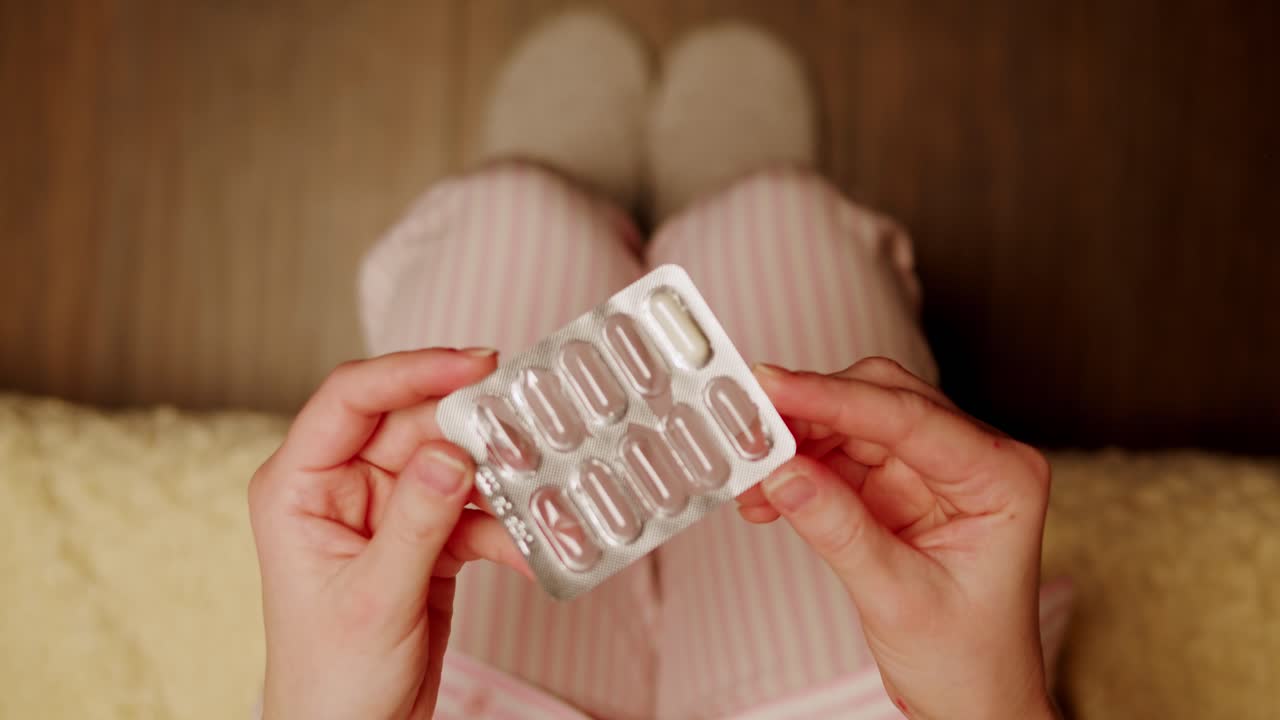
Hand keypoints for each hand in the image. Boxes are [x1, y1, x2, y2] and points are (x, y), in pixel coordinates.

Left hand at [249, 348, 530, 719]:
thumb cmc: (330, 679)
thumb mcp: (373, 598)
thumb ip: (415, 522)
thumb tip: (451, 451)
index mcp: (300, 485)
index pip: (351, 399)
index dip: (411, 371)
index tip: (473, 364)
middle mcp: (343, 486)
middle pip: (414, 424)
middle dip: (472, 429)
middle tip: (528, 428)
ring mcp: (389, 509)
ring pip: (453, 464)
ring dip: (499, 480)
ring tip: (541, 488)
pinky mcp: (427, 536)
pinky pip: (474, 512)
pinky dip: (506, 528)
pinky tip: (536, 547)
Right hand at [737, 358, 1054, 719]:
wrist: (972, 701)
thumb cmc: (967, 659)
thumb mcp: (898, 598)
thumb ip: (840, 531)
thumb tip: (784, 473)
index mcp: (1002, 475)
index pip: (910, 418)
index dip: (834, 398)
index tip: (775, 387)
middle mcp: (971, 458)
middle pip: (880, 402)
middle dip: (810, 411)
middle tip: (748, 424)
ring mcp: (931, 469)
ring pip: (851, 422)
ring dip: (795, 443)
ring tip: (749, 474)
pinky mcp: (896, 486)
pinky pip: (837, 457)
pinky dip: (797, 470)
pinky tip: (766, 494)